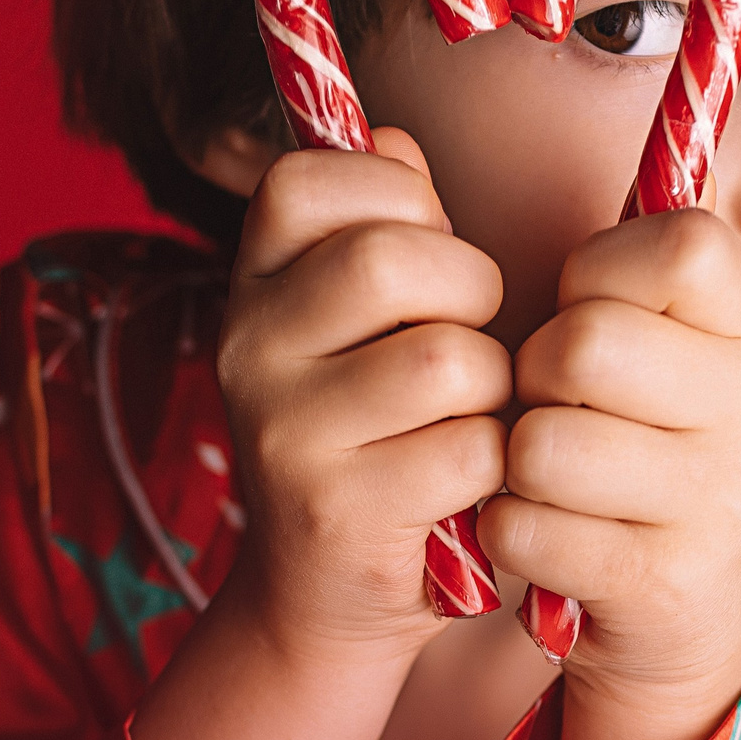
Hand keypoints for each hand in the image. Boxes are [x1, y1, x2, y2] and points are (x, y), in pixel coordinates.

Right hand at [215, 128, 510, 666]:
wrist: (327, 598)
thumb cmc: (376, 435)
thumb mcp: (363, 322)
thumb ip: (383, 224)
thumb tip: (396, 140)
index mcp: (252, 283)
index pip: (310, 180)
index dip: (397, 199)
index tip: (424, 250)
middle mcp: (246, 347)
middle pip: (392, 259)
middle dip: (470, 290)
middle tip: (469, 337)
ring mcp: (282, 432)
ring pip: (445, 359)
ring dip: (492, 390)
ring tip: (468, 418)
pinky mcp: (335, 511)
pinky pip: (467, 450)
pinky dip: (494, 468)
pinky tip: (466, 484)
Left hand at [481, 208, 740, 739]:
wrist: (673, 620)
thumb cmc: (624, 449)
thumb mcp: (635, 344)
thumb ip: (585, 262)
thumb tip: (383, 137)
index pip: (678, 245)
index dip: (598, 277)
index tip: (594, 317)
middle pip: (585, 342)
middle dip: (537, 379)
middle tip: (556, 411)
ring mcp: (720, 497)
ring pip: (543, 443)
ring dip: (516, 465)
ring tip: (550, 480)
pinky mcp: (665, 578)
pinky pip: (525, 525)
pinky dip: (509, 534)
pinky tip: (550, 542)